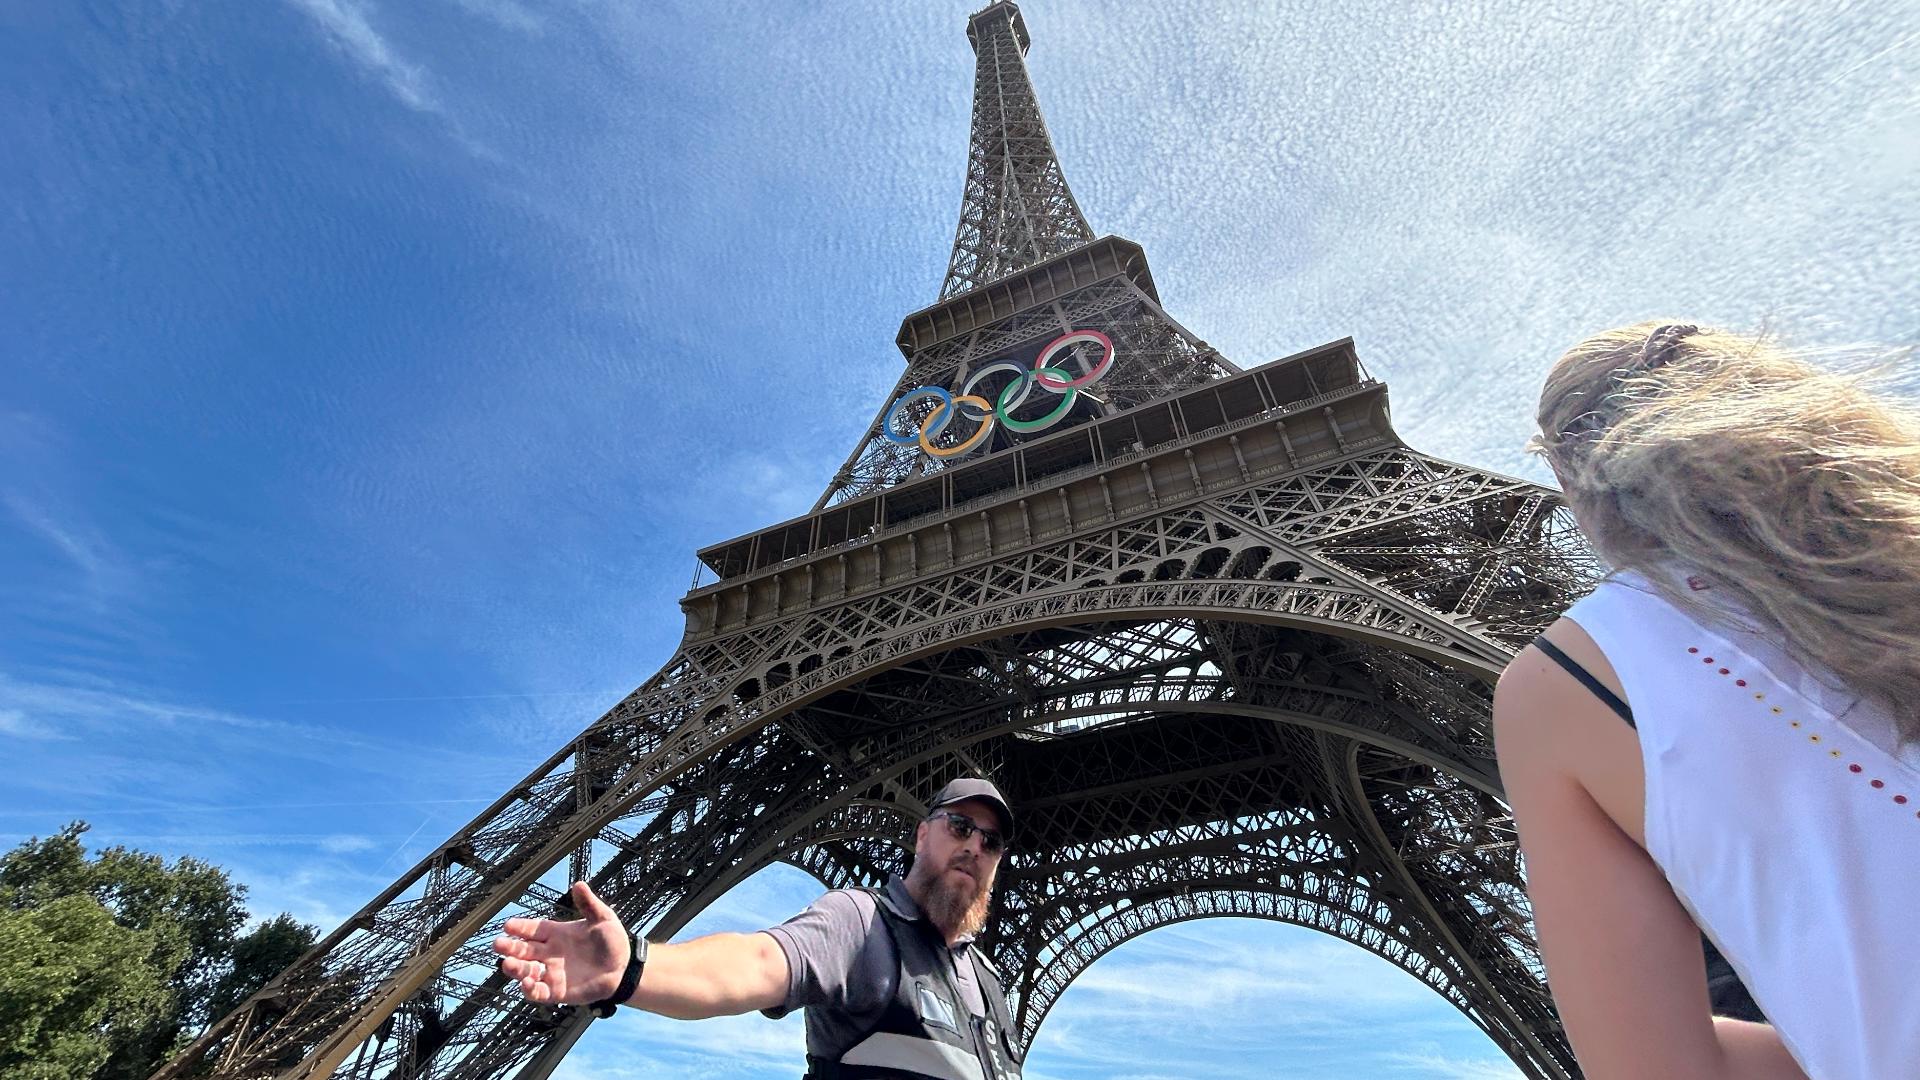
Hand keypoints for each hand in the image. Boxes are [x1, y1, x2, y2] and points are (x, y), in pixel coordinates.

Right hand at [493, 881, 629, 1004]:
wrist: (624, 968)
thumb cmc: (611, 941)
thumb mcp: (603, 918)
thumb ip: (589, 904)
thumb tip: (579, 884)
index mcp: (556, 933)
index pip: (533, 929)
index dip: (520, 927)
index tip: (507, 925)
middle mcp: (549, 953)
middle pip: (523, 950)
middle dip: (510, 947)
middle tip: (498, 944)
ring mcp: (551, 972)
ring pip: (526, 971)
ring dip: (516, 968)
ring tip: (508, 964)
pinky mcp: (557, 991)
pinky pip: (539, 992)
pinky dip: (530, 989)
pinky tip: (526, 984)